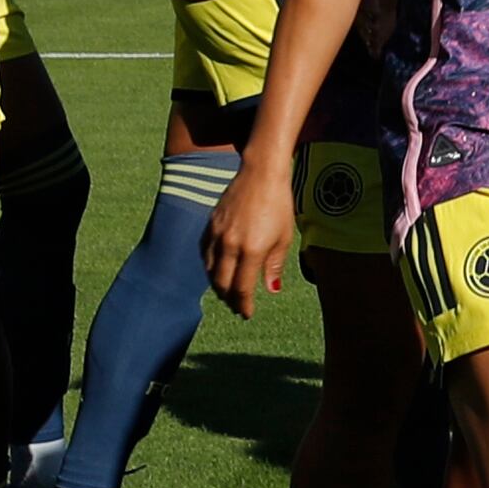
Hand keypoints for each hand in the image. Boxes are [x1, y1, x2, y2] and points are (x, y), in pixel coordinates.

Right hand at [206, 159, 298, 309]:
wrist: (260, 174)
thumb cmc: (278, 205)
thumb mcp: (284, 237)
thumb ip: (274, 266)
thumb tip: (270, 289)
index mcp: (251, 250)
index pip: (241, 288)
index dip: (243, 305)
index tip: (246, 313)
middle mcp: (230, 245)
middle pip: (222, 284)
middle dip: (229, 299)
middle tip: (237, 307)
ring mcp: (217, 235)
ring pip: (210, 271)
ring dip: (218, 286)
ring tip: (227, 293)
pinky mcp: (209, 226)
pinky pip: (204, 254)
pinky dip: (209, 267)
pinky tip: (217, 271)